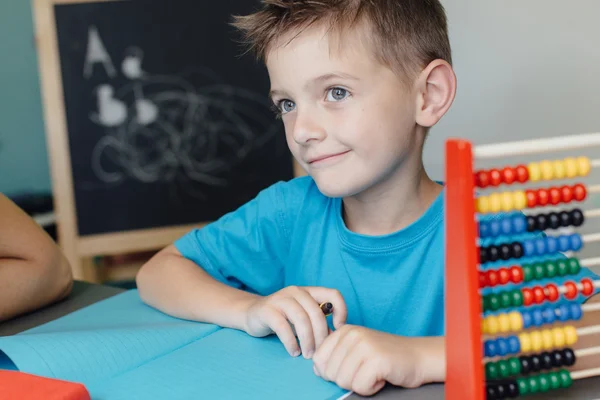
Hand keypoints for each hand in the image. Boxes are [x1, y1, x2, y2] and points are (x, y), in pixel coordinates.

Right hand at [244, 286, 346, 357]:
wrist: (252, 314)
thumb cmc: (283, 318)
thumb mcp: (303, 319)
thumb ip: (317, 324)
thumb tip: (334, 338)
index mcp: (308, 292)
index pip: (333, 294)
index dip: (341, 311)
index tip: (337, 329)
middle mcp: (296, 291)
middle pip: (316, 312)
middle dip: (320, 335)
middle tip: (319, 353)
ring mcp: (281, 299)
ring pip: (301, 319)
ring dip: (307, 340)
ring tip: (307, 355)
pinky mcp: (267, 310)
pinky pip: (283, 327)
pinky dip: (291, 342)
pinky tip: (293, 351)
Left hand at [312, 325, 444, 395]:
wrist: (418, 357)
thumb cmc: (385, 357)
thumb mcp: (355, 351)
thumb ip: (334, 357)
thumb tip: (316, 369)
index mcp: (344, 331)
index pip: (318, 359)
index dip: (332, 372)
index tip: (352, 367)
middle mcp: (352, 334)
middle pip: (330, 373)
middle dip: (347, 379)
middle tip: (366, 370)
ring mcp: (364, 345)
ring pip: (343, 381)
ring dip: (359, 384)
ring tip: (374, 372)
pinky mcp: (377, 360)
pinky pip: (360, 387)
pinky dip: (371, 388)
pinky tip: (381, 377)